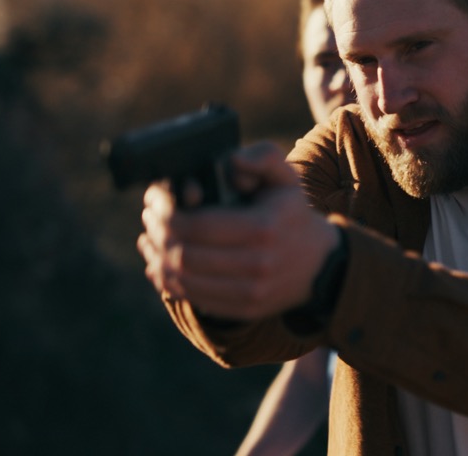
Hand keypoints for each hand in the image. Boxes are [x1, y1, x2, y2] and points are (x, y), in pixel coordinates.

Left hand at [136, 142, 339, 319]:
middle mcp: (257, 264)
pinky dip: (168, 281)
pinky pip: (194, 298)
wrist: (319, 264)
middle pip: (185, 255)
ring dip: (157, 258)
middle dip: (157, 234)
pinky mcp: (244, 309)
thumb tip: (230, 163)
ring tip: (149, 238)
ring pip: (183, 280)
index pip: (199, 225)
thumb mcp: (285, 177)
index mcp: (263, 228)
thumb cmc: (291, 213)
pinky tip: (158, 263)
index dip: (167, 213)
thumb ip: (261, 157)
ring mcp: (250, 292)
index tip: (156, 200)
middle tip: (149, 217)